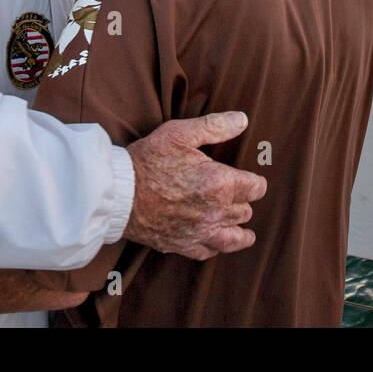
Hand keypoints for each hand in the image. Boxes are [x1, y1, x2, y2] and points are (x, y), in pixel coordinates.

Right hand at [123, 111, 267, 260]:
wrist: (117, 192)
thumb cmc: (147, 159)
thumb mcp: (180, 133)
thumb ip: (215, 126)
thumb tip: (243, 120)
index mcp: (219, 183)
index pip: (256, 188)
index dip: (256, 182)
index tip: (252, 180)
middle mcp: (214, 212)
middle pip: (245, 211)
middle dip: (243, 202)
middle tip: (236, 195)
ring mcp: (199, 232)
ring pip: (234, 238)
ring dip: (240, 231)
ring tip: (245, 230)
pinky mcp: (182, 245)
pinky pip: (208, 252)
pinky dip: (215, 246)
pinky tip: (215, 241)